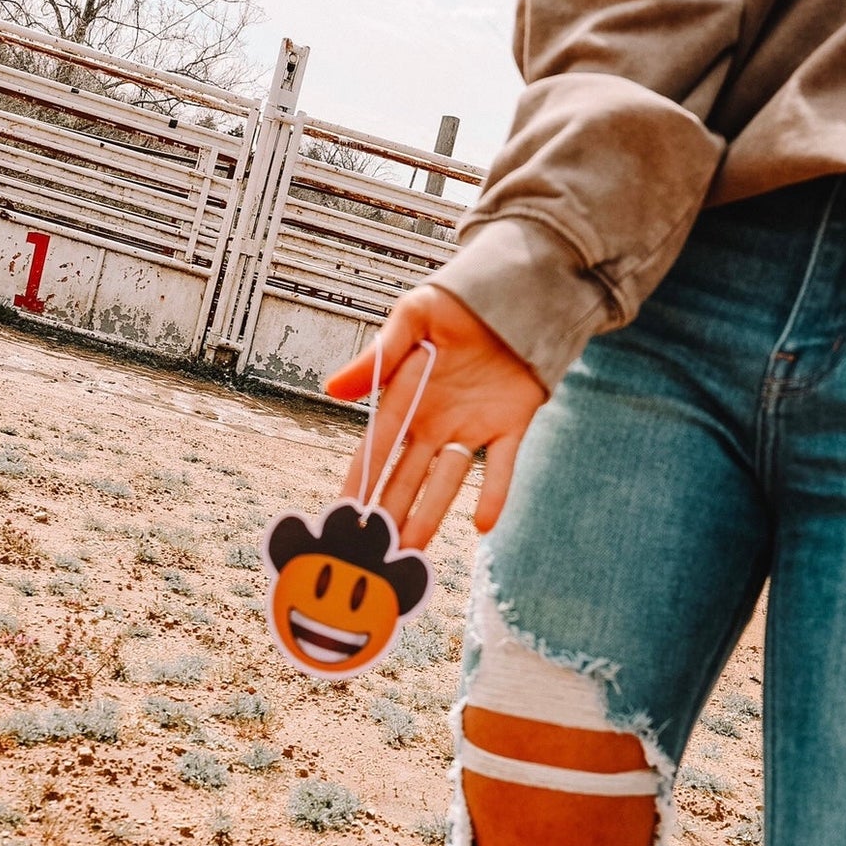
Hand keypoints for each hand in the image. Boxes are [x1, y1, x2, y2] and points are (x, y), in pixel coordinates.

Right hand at [329, 285, 547, 549]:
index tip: (344, 514)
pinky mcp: (511, 424)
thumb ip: (377, 355)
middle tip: (374, 554)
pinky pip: (500, 466)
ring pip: (446, 481)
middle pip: (407, 477)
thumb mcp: (411, 316)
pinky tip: (483, 525)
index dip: (360, 481)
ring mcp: (472, 426)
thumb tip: (331, 389)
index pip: (376, 448)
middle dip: (391, 513)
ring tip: (414, 552)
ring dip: (431, 515)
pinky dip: (493, 493)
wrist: (514, 292)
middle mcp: (435, 421)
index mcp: (406, 398)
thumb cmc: (455, 302)